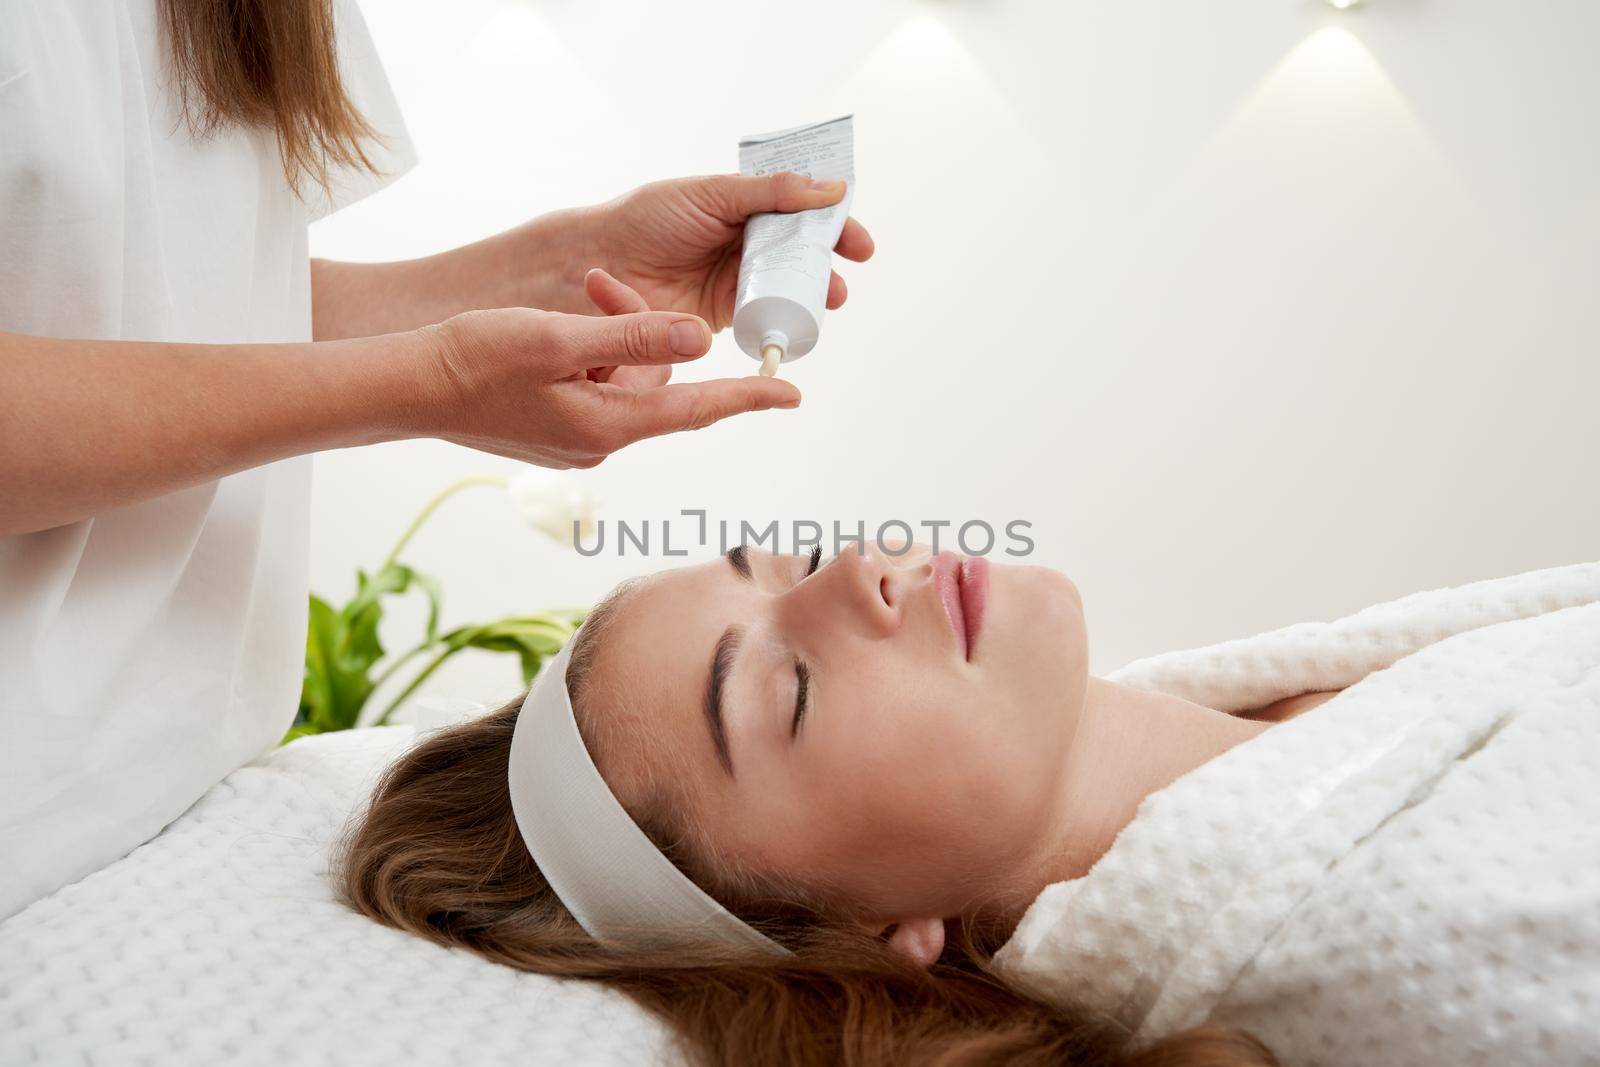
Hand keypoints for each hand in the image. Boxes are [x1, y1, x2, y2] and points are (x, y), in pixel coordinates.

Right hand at [415, 272, 799, 468]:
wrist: (409, 389)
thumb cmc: (475, 361)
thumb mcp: (558, 338)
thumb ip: (633, 336)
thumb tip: (701, 337)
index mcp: (610, 424)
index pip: (699, 409)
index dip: (748, 397)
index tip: (792, 394)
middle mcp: (602, 440)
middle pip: (656, 379)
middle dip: (640, 326)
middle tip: (597, 286)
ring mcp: (579, 438)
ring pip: (624, 377)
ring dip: (608, 336)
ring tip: (568, 306)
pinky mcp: (558, 428)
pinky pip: (596, 385)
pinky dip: (588, 353)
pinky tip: (553, 333)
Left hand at [582, 172, 875, 328]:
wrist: (601, 262)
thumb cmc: (648, 218)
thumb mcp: (713, 195)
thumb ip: (770, 193)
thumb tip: (832, 189)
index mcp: (746, 205)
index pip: (803, 212)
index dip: (835, 226)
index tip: (859, 244)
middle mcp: (746, 242)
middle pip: (803, 255)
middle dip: (829, 268)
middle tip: (841, 281)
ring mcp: (736, 279)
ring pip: (788, 288)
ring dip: (812, 297)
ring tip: (825, 301)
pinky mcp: (723, 315)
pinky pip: (763, 318)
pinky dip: (783, 322)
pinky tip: (794, 326)